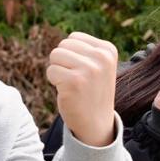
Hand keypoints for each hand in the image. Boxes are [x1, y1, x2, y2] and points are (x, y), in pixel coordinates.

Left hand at [48, 31, 118, 146]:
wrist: (96, 123)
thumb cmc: (92, 92)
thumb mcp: (98, 65)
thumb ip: (85, 49)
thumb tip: (64, 41)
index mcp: (108, 50)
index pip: (74, 38)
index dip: (72, 55)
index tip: (85, 72)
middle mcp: (101, 57)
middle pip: (63, 45)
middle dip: (63, 62)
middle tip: (76, 80)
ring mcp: (89, 69)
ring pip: (55, 55)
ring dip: (58, 71)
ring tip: (72, 85)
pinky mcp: (74, 81)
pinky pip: (51, 71)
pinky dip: (54, 82)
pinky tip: (68, 92)